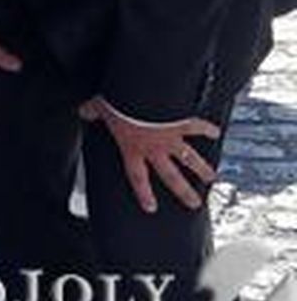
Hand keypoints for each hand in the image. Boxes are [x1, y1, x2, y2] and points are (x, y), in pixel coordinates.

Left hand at [78, 97, 219, 212]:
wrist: (140, 93)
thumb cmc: (119, 104)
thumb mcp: (100, 108)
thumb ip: (93, 112)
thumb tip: (84, 112)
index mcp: (133, 149)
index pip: (137, 177)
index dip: (143, 193)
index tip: (151, 207)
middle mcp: (154, 148)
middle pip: (171, 176)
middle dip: (183, 191)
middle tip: (194, 203)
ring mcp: (171, 137)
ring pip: (189, 158)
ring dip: (201, 168)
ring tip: (211, 178)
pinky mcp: (182, 122)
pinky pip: (196, 127)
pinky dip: (207, 129)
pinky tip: (216, 133)